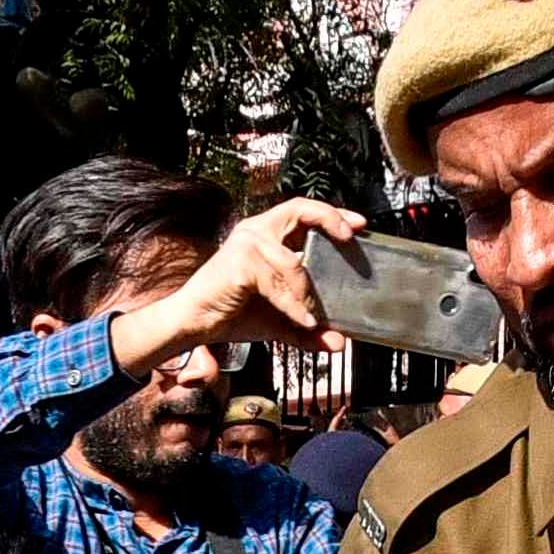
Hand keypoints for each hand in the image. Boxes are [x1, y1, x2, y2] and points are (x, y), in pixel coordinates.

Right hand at [118, 198, 369, 371]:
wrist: (195, 323)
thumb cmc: (233, 313)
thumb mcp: (280, 320)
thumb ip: (308, 329)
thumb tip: (339, 342)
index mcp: (266, 234)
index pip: (303, 211)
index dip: (332, 214)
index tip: (358, 226)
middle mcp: (256, 231)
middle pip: (300, 210)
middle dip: (329, 219)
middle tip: (349, 239)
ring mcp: (246, 244)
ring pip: (293, 262)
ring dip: (307, 291)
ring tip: (314, 316)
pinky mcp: (239, 263)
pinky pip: (277, 284)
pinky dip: (293, 304)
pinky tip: (302, 319)